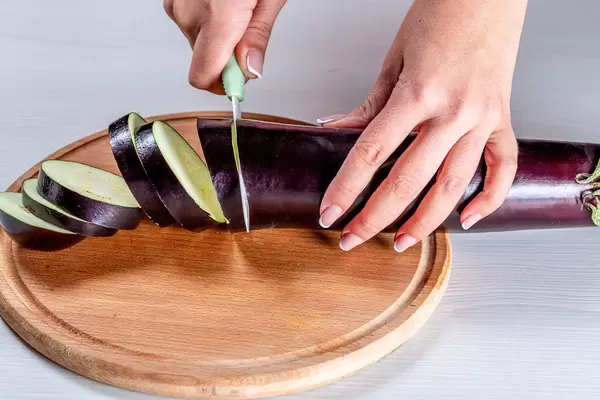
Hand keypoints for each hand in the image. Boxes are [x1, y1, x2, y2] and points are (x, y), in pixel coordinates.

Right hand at [164, 0, 286, 93]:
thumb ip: (258, 36)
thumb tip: (251, 70)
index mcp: (217, 16)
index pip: (204, 76)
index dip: (224, 85)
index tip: (240, 82)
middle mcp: (189, 13)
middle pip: (205, 62)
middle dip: (228, 56)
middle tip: (248, 31)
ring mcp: (176, 4)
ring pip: (199, 43)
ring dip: (218, 36)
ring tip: (236, 6)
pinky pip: (192, 24)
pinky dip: (208, 20)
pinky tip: (222, 1)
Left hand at [318, 0, 527, 251]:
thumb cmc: (440, 16)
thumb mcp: (394, 60)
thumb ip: (368, 105)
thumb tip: (334, 130)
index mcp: (418, 93)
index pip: (372, 154)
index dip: (346, 189)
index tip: (329, 213)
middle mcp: (453, 112)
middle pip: (407, 181)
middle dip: (375, 217)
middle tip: (352, 239)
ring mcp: (482, 120)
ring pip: (452, 186)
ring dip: (424, 222)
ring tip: (400, 242)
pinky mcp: (503, 120)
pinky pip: (502, 168)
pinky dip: (490, 199)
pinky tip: (468, 220)